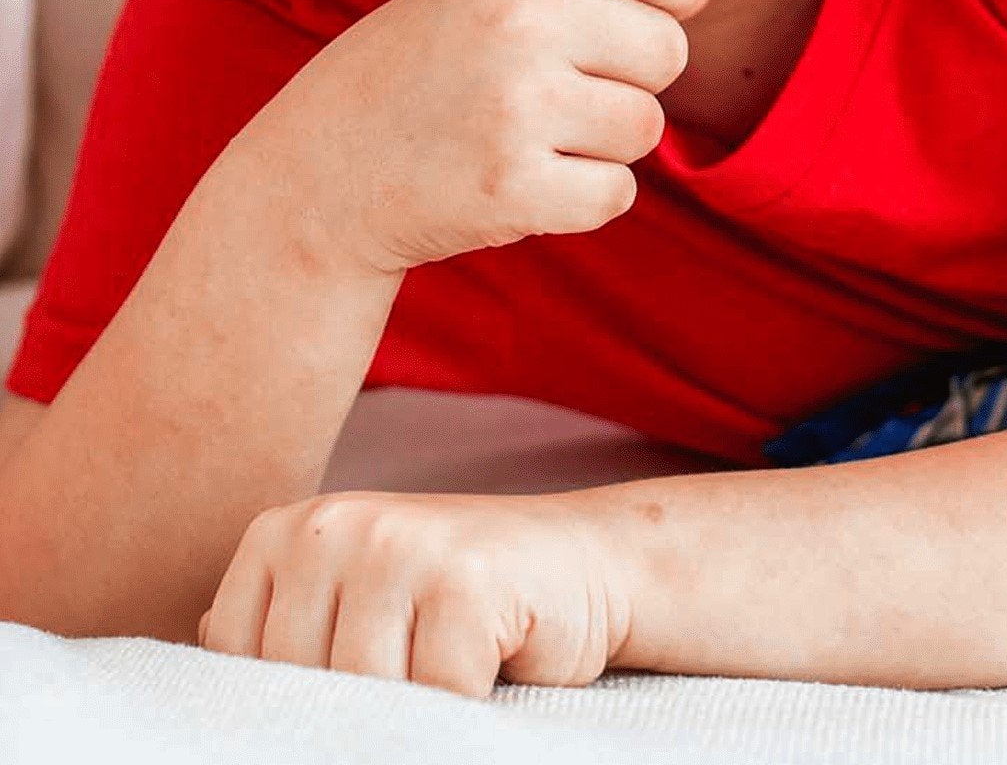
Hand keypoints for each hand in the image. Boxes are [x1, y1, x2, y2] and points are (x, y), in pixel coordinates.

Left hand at [198, 491, 632, 695]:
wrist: (588, 566)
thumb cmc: (460, 606)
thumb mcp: (351, 608)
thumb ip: (276, 628)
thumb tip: (199, 657)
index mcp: (283, 533)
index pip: (239, 674)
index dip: (304, 696)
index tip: (365, 662)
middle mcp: (330, 524)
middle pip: (299, 689)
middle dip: (363, 700)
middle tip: (421, 659)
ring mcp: (397, 543)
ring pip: (363, 698)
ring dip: (419, 702)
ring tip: (456, 655)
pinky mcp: (464, 578)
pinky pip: (436, 697)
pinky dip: (471, 698)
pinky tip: (497, 650)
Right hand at [236, 0, 713, 275]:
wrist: (317, 174)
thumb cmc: (428, 65)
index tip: (604, 19)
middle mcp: (522, 18)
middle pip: (669, 50)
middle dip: (628, 78)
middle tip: (548, 88)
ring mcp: (517, 106)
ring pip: (647, 126)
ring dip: (603, 143)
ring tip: (527, 133)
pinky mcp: (513, 189)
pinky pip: (618, 193)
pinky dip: (582, 197)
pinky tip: (520, 179)